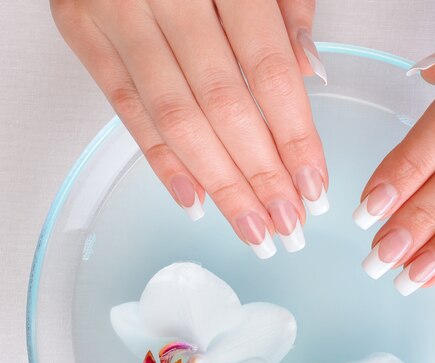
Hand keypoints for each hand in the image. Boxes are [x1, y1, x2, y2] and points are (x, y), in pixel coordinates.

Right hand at [51, 0, 328, 258]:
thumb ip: (286, 8)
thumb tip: (309, 75)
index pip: (269, 73)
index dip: (293, 139)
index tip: (313, 189)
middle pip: (223, 107)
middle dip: (259, 177)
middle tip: (286, 226)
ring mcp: (116, 10)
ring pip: (176, 119)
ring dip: (218, 185)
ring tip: (251, 230)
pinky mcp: (82, 28)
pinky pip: (124, 109)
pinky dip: (161, 161)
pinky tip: (195, 201)